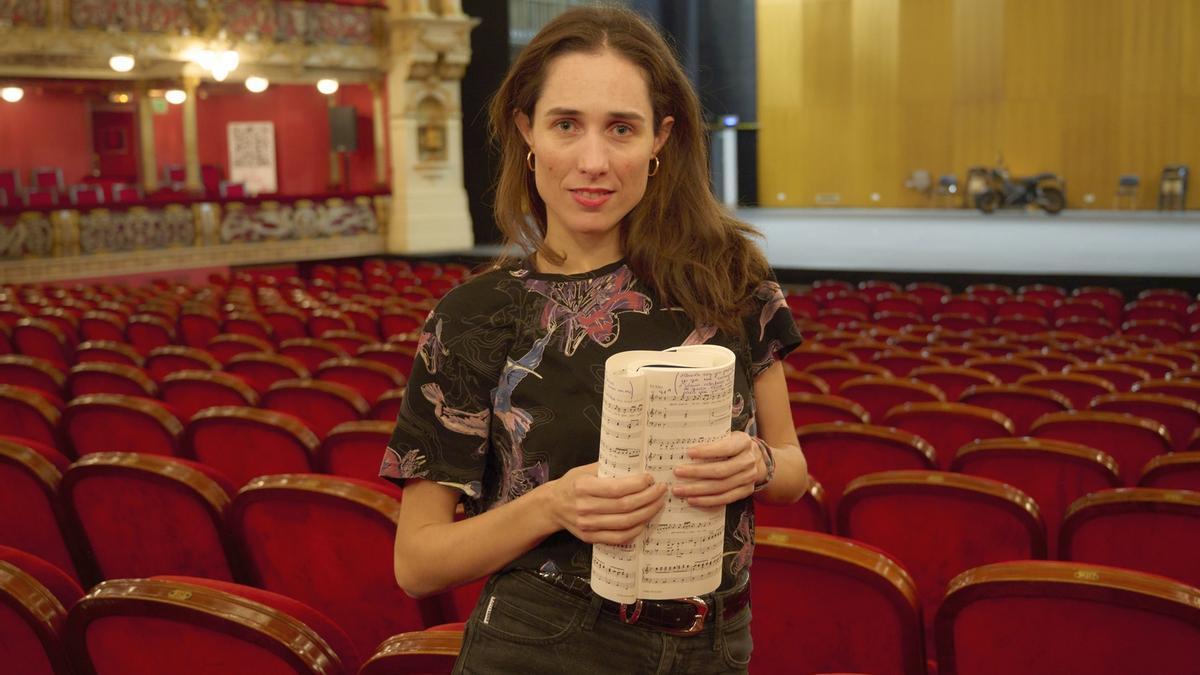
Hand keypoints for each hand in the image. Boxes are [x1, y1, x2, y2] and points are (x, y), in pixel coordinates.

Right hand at [545, 462, 667, 544]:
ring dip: (646, 513)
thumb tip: (636, 464)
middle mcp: (584, 508)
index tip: (650, 478)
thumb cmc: (572, 484)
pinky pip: (618, 538)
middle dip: (648, 498)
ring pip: (625, 523)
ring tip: (658, 503)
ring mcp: (587, 525)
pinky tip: (645, 520)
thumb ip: (607, 467)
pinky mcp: (590, 537)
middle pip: (624, 507)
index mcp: (583, 487)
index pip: (616, 489)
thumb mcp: (585, 469)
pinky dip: (635, 530)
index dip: (637, 485)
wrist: (552, 506)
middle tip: (661, 490)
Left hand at [671, 432, 764, 506]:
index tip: (688, 452)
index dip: (707, 451)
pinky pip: (725, 499)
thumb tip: (684, 446)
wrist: (756, 459)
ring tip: (679, 490)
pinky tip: (692, 500)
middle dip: (696, 472)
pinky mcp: (745, 491)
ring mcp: (748, 478)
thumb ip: (711, 439)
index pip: (725, 448)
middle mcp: (748, 461)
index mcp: (743, 442)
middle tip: (677, 472)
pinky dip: (707, 501)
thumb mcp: (727, 436)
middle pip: (721, 470)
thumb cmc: (733, 445)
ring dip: (698, 490)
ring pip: (721, 487)